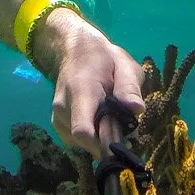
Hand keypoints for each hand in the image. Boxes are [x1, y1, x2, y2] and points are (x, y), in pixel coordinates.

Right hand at [32, 8, 145, 156]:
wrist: (77, 51)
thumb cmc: (104, 58)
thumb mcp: (124, 65)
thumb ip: (129, 87)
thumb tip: (137, 109)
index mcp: (80, 91)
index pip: (82, 131)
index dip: (103, 143)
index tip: (125, 141)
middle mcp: (63, 107)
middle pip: (86, 141)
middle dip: (108, 140)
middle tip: (125, 126)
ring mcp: (57, 117)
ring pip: (83, 144)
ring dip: (101, 138)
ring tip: (112, 118)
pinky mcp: (58, 124)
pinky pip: (78, 141)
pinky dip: (92, 136)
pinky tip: (100, 120)